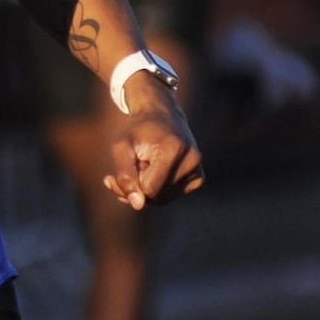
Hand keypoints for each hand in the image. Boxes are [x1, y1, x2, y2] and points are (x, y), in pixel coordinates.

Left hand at [101, 88, 204, 210]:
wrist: (160, 114)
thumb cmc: (137, 130)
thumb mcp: (121, 147)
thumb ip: (125, 176)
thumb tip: (138, 206)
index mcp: (173, 149)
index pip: (149, 189)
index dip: (132, 184)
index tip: (125, 167)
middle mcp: (191, 160)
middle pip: (156, 196)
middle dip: (138, 187)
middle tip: (133, 164)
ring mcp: (198, 170)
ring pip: (163, 199)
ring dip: (147, 188)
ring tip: (145, 165)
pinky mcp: (199, 178)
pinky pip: (172, 196)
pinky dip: (160, 189)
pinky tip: (156, 171)